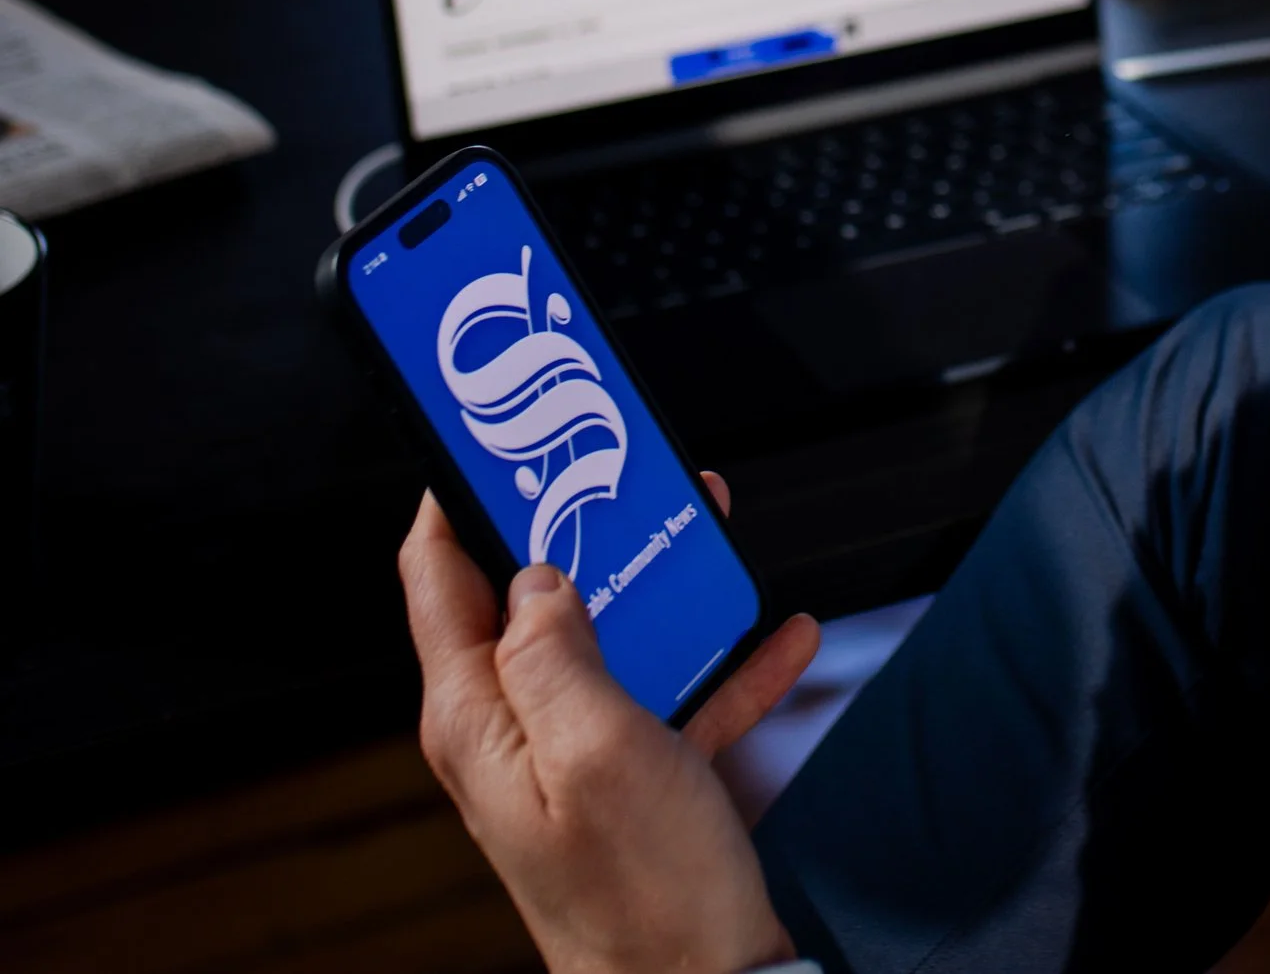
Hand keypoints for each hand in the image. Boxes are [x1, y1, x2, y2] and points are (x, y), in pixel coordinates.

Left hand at [401, 472, 822, 973]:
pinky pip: (669, 692)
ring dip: (663, 587)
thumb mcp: (598, 748)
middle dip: (581, 529)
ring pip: (608, 635)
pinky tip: (772, 635)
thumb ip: (555, 649)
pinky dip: (718, 660)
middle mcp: (512, 731)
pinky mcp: (629, 779)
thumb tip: (533, 575)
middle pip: (531, 595)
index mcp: (479, 719)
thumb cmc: (644, 893)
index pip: (437, 576)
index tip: (484, 435)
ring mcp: (570, 755)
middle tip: (622, 471)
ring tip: (709, 538)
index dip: (454, 496)